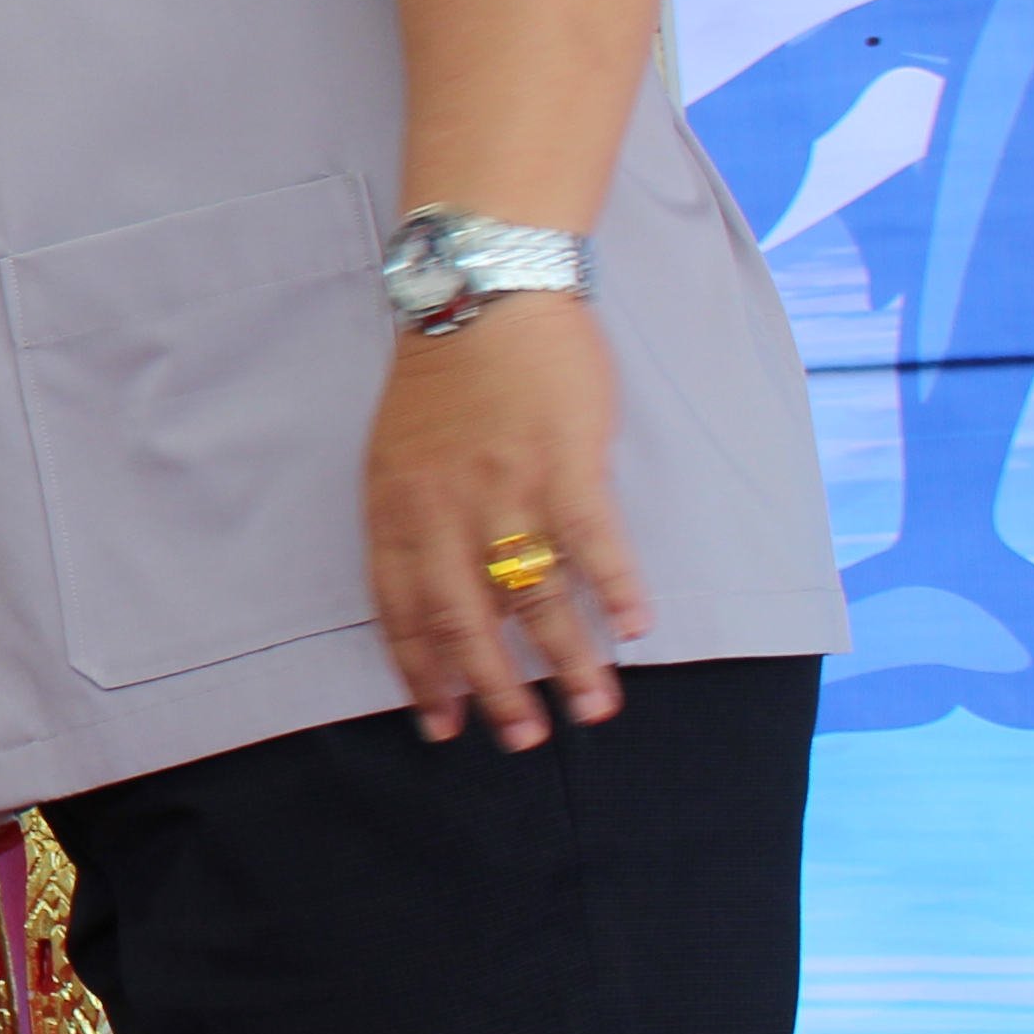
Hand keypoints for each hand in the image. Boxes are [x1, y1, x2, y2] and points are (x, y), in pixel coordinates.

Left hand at [362, 296, 649, 752]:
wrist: (482, 294)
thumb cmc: (441, 377)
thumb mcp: (398, 456)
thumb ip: (416, 523)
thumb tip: (443, 595)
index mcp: (397, 510)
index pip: (403, 611)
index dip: (422, 672)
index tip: (440, 725)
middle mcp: (444, 510)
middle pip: (467, 620)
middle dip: (493, 690)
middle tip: (520, 739)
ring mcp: (506, 488)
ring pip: (535, 595)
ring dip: (568, 659)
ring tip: (593, 710)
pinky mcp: (565, 462)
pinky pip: (593, 542)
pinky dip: (616, 589)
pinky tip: (635, 628)